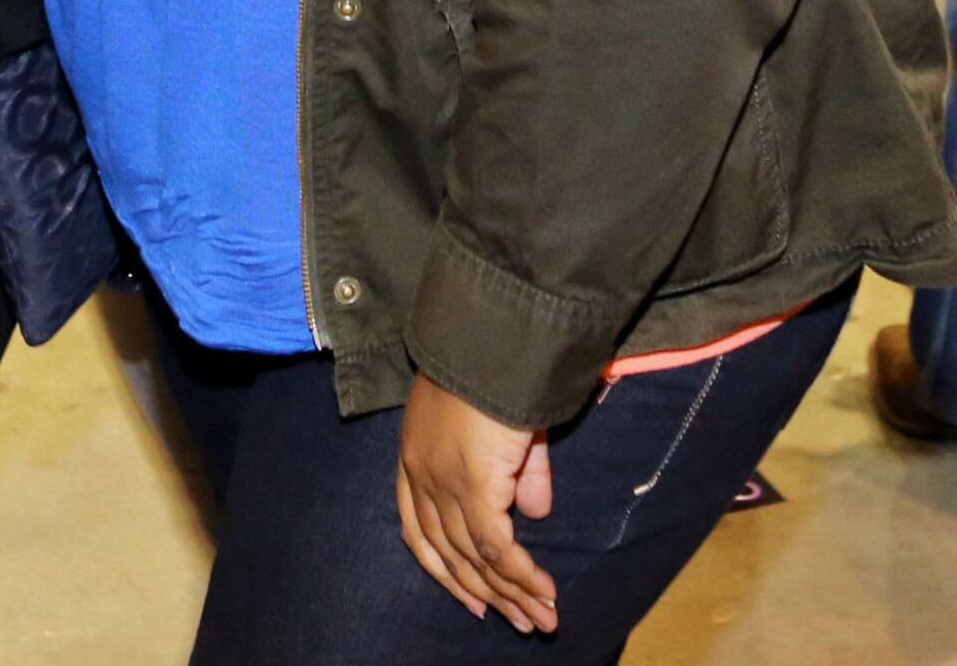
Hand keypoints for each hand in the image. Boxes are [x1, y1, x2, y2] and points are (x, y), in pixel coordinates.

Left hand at [395, 377, 559, 634]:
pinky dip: (522, 575)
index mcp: (414, 458)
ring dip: (511, 594)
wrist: (494, 334)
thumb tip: (536, 514)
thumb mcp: (506, 422)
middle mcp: (420, 476)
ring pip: (475, 558)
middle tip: (518, 623)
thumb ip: (520, 471)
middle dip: (486, 593)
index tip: (473, 598)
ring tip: (540, 621)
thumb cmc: (500, 367)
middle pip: (449, 554)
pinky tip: (542, 594)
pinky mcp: (473, 485)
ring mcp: (443, 482)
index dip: (446, 570)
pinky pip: (498, 547)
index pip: (419, 531)